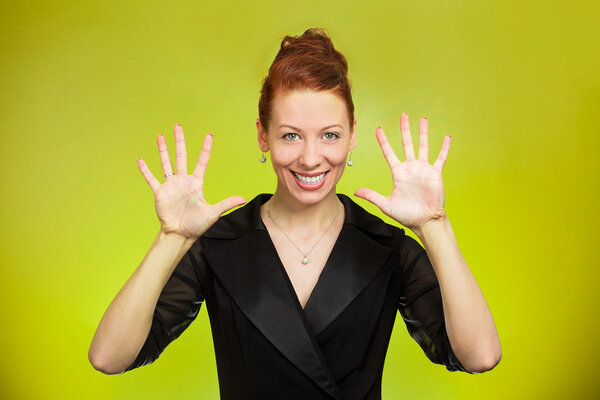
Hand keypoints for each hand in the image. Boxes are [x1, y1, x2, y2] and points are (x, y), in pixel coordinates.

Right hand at [136, 124, 246, 238]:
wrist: (181, 234)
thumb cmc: (197, 225)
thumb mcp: (213, 213)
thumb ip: (226, 204)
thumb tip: (243, 199)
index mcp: (196, 183)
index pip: (202, 162)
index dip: (205, 149)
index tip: (208, 136)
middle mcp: (183, 181)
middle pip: (181, 157)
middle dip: (179, 141)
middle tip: (178, 126)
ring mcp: (171, 185)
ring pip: (166, 163)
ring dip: (162, 150)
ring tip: (160, 136)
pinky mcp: (160, 193)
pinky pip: (152, 179)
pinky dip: (146, 170)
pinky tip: (140, 160)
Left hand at [354, 113, 449, 230]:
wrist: (424, 221)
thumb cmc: (406, 215)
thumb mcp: (386, 204)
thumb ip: (372, 196)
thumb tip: (356, 192)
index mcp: (398, 173)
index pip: (389, 153)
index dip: (384, 141)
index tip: (379, 130)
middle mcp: (411, 168)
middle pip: (407, 144)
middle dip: (405, 130)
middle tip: (403, 116)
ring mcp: (424, 170)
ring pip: (423, 146)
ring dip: (423, 133)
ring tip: (423, 120)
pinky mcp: (435, 174)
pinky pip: (440, 158)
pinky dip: (444, 148)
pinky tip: (446, 138)